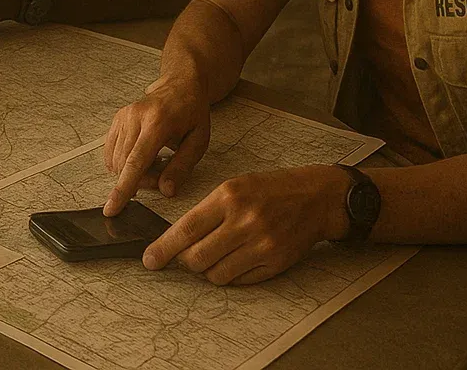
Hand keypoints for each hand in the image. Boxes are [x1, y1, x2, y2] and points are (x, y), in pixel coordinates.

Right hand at [103, 73, 211, 213]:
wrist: (179, 86)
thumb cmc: (192, 113)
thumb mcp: (198, 141)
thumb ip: (182, 167)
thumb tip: (165, 190)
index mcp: (157, 122)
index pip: (136, 161)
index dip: (123, 188)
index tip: (111, 209)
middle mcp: (135, 117)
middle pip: (125, 164)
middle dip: (139, 181)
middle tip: (161, 178)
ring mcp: (123, 117)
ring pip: (116, 160)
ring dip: (131, 173)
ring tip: (154, 164)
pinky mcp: (117, 119)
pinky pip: (111, 152)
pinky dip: (123, 163)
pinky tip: (141, 158)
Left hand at [140, 164, 349, 283]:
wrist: (317, 197)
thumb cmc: (271, 189)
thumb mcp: (235, 187)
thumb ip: (207, 212)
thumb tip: (177, 240)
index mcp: (229, 197)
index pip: (187, 229)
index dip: (164, 247)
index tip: (149, 260)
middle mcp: (245, 221)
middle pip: (197, 257)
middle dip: (184, 262)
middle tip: (185, 258)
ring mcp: (262, 244)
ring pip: (216, 274)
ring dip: (207, 270)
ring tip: (216, 255)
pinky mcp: (275, 262)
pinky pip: (239, 281)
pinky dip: (230, 275)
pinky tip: (236, 259)